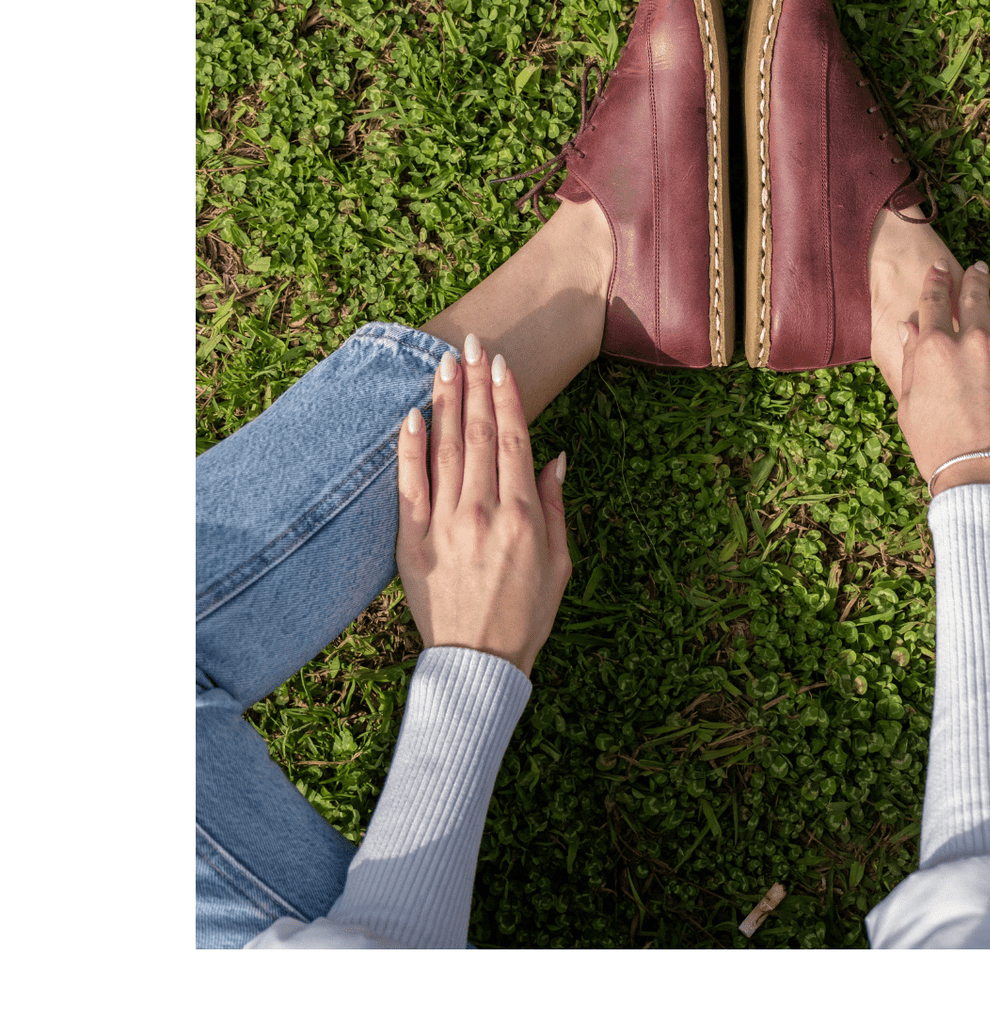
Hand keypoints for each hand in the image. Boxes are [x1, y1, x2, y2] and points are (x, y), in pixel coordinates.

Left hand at [395, 335, 570, 674]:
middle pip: (478, 433)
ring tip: (444, 362)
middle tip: (473, 344)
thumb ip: (556, 506)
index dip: (507, 397)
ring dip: (445, 401)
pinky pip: (409, 485)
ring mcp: (445, 525)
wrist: (478, 664)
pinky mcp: (413, 542)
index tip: (501, 364)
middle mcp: (484, 512)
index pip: (514, 439)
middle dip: (475, 384)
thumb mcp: (560, 562)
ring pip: (444, 449)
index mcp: (524, 516)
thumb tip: (557, 457)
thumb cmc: (526, 615)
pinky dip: (410, 447)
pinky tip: (411, 415)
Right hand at [895, 260, 989, 494]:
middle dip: (976, 278)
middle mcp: (975, 342)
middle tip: (980, 270)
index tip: (940, 269)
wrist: (985, 481)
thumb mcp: (909, 406)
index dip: (936, 280)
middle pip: (976, 294)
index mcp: (935, 349)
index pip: (934, 300)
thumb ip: (910, 361)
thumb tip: (908, 327)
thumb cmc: (940, 450)